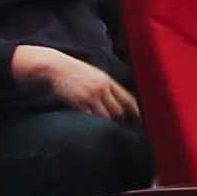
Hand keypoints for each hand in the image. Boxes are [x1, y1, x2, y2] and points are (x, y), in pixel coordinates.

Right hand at [13, 44, 138, 120]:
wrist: (57, 66)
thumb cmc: (76, 72)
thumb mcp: (95, 75)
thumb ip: (107, 86)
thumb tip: (118, 100)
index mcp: (108, 81)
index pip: (128, 99)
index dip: (135, 111)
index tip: (139, 120)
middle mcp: (101, 89)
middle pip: (118, 111)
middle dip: (120, 120)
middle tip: (121, 128)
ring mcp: (90, 96)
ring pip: (105, 117)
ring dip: (107, 123)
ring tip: (107, 129)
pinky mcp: (78, 103)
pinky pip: (90, 117)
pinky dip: (93, 122)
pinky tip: (92, 125)